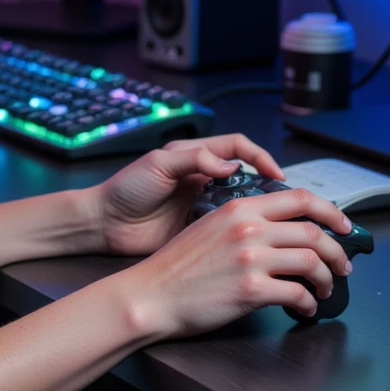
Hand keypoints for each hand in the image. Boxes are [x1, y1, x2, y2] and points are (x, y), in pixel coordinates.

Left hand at [92, 134, 282, 256]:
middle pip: (246, 178)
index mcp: (195, 158)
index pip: (238, 148)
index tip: (277, 175)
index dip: (261, 157)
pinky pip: (226, 229)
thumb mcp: (158, 165)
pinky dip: (240, 234)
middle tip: (285, 204)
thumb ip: (194, 159)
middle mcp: (203, 180)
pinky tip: (251, 242)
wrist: (104, 224)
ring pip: (240, 205)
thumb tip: (230, 165)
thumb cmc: (125, 189)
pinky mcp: (198, 231)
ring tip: (275, 225)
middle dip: (267, 187)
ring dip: (257, 213)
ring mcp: (202, 206)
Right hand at [117, 187, 353, 340]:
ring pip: (313, 262)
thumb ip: (244, 221)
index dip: (332, 212)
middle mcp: (249, 228)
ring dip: (328, 279)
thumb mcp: (209, 226)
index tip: (344, 226)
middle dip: (338, 252)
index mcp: (240, 208)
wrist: (151, 295)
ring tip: (325, 290)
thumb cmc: (176, 266)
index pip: (301, 199)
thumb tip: (281, 230)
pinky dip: (309, 303)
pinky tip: (305, 308)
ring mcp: (251, 259)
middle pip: (314, 232)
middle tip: (343, 265)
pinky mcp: (251, 290)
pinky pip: (298, 294)